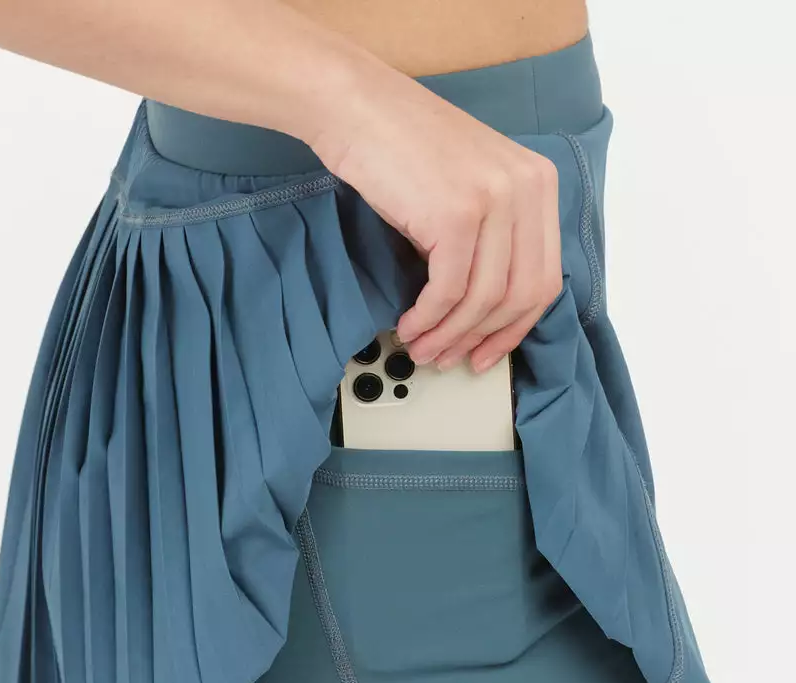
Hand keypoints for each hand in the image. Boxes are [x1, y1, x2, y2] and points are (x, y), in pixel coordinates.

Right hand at [309, 66, 561, 371]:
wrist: (357, 106)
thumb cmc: (401, 147)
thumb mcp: (468, 188)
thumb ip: (490, 237)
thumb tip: (482, 311)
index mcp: (538, 183)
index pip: (544, 278)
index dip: (515, 328)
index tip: (489, 351)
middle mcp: (526, 189)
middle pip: (521, 296)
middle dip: (483, 338)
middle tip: (452, 358)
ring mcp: (494, 200)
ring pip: (484, 300)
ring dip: (450, 336)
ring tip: (423, 348)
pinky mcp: (455, 215)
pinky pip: (448, 291)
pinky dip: (429, 319)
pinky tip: (411, 325)